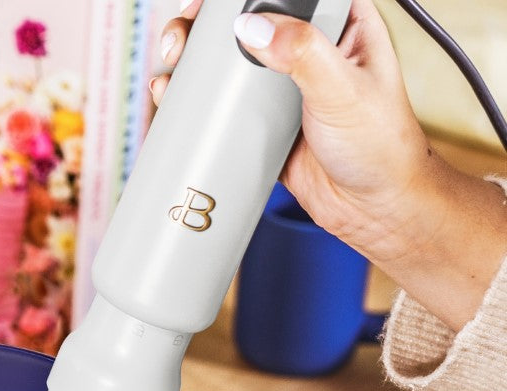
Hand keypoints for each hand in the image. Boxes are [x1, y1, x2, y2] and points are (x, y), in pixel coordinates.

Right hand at [153, 0, 506, 330]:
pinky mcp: (262, 123)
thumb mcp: (343, 91)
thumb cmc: (381, 146)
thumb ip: (302, 53)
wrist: (374, 208)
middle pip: (245, 20)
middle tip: (181, 38)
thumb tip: (251, 26)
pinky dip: (195, 101)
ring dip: (192, 60)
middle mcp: (307, 48)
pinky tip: (174, 98)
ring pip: (228, 61)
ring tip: (171, 66)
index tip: (210, 4)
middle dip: (203, 24)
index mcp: (339, 22)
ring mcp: (280, 87)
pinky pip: (223, 106)